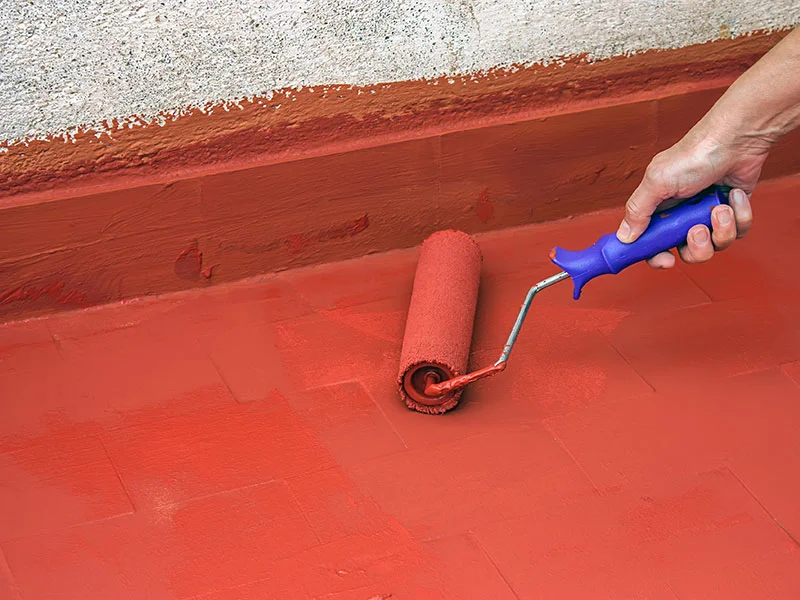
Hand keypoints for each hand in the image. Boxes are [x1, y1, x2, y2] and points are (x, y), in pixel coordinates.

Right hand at [616, 126, 761, 267]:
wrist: (736, 140)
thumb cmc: (694, 155)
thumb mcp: (657, 182)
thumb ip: (638, 211)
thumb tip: (624, 236)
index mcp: (660, 209)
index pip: (652, 244)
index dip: (657, 256)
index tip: (666, 260)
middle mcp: (683, 216)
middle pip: (686, 252)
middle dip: (696, 247)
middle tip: (697, 230)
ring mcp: (708, 215)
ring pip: (715, 245)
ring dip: (720, 230)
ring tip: (719, 208)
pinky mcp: (733, 212)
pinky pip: (738, 230)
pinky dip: (739, 215)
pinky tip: (734, 195)